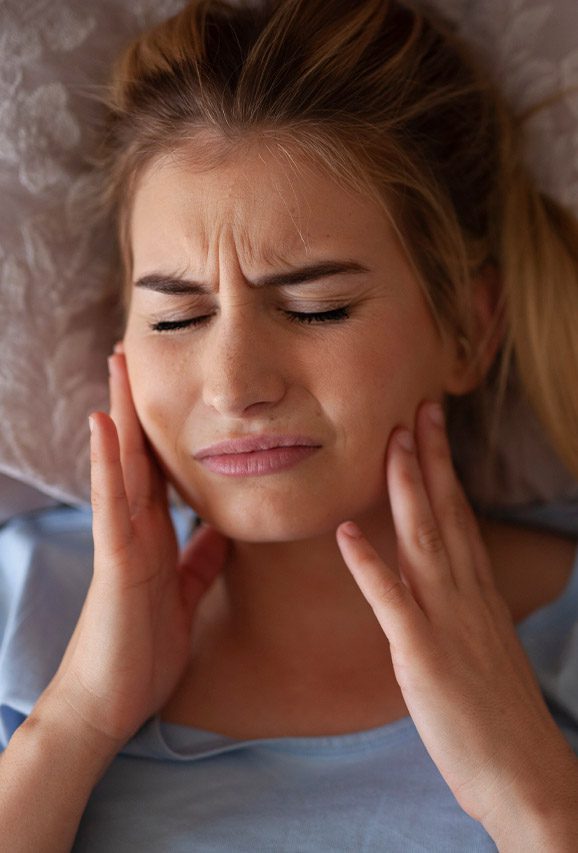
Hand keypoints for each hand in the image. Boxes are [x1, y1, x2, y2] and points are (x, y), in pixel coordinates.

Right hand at [43, 346, 229, 749]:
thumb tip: (222, 530)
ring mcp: (121, 541)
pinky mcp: (114, 561)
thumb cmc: (144, 650)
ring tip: (118, 367)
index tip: (172, 389)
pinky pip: (113, 504)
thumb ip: (200, 560)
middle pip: (139, 456)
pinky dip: (109, 463)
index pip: (160, 472)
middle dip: (138, 406)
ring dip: (120, 415)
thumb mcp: (185, 595)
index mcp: (155, 537)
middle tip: (136, 355)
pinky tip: (105, 425)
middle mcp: (136, 529)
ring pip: (121, 467)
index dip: (164, 431)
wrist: (112, 701)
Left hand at [336, 399, 574, 831]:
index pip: (459, 515)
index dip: (443, 468)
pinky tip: (345, 533)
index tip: (432, 427)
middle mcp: (465, 595)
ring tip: (389, 444)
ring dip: (405, 489)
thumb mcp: (482, 645)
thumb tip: (441, 584)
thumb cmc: (499, 715)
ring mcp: (445, 622)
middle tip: (416, 407)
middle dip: (428, 458)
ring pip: (423, 540)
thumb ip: (460, 608)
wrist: (526, 775)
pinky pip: (392, 603)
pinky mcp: (422, 656)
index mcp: (477, 592)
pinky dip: (368, 566)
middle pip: (445, 513)